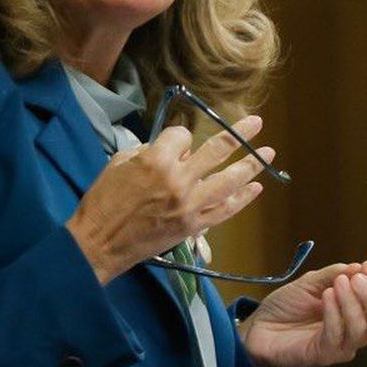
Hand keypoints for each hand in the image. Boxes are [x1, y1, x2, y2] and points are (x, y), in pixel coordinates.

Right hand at [65, 116, 272, 283]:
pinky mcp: (194, 225)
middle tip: (256, 123)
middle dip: (239, 134)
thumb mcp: (120, 164)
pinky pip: (225, 210)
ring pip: (229, 180)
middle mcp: (179, 179)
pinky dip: (242, 199)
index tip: (175, 143)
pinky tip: (255, 188)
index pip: (182, 136)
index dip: (180, 137)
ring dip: (251, 165)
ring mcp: (190, 204)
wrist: (98, 243)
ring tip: (267, 153)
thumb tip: (176, 152)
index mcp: (157, 160)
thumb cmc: (103, 201)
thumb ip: (149, 152)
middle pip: (217, 150)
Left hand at [239, 260, 366, 366]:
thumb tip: (358, 267)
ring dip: (352, 302)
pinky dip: (334, 314)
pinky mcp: (322, 355)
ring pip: (362, 328)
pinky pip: (336, 337)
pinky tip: (326, 297)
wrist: (257, 328)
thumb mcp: (310, 282)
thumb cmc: (286, 306)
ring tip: (337, 284)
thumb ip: (333, 274)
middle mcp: (355, 329)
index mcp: (358, 309)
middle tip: (356, 277)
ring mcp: (341, 345)